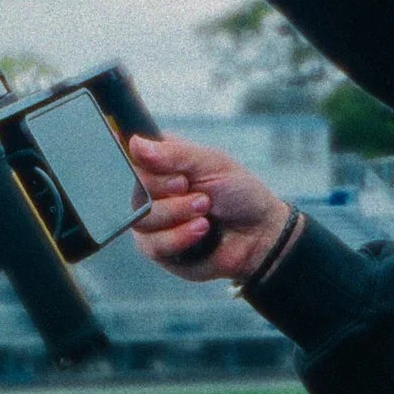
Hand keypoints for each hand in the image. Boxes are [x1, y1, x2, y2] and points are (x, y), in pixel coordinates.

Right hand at [125, 135, 293, 285]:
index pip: (133, 158)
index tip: (179, 174)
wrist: (259, 233)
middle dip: (168, 192)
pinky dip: (179, 236)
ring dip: (177, 213)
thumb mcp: (211, 163)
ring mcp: (152, 222)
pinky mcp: (158, 249)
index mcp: (162, 164)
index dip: (150, 166)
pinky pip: (153, 244)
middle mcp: (151, 192)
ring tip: (205, 211)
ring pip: (142, 218)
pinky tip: (201, 230)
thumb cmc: (238, 193)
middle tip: (199, 194)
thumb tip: (135, 144)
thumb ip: (173, 154)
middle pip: (135, 189)